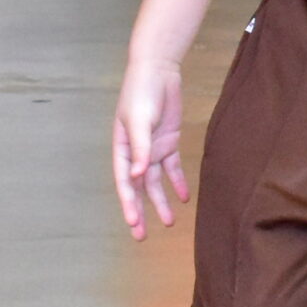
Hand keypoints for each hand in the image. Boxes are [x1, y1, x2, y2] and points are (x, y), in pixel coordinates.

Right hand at [110, 56, 190, 239]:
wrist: (158, 69)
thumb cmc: (142, 92)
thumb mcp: (139, 120)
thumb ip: (139, 148)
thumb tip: (136, 176)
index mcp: (122, 149)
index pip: (125, 183)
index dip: (128, 204)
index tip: (133, 224)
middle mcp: (136, 153)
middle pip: (138, 188)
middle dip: (140, 211)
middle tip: (141, 237)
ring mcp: (153, 148)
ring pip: (156, 182)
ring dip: (161, 201)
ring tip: (169, 223)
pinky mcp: (169, 141)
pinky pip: (173, 168)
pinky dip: (178, 182)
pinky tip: (184, 198)